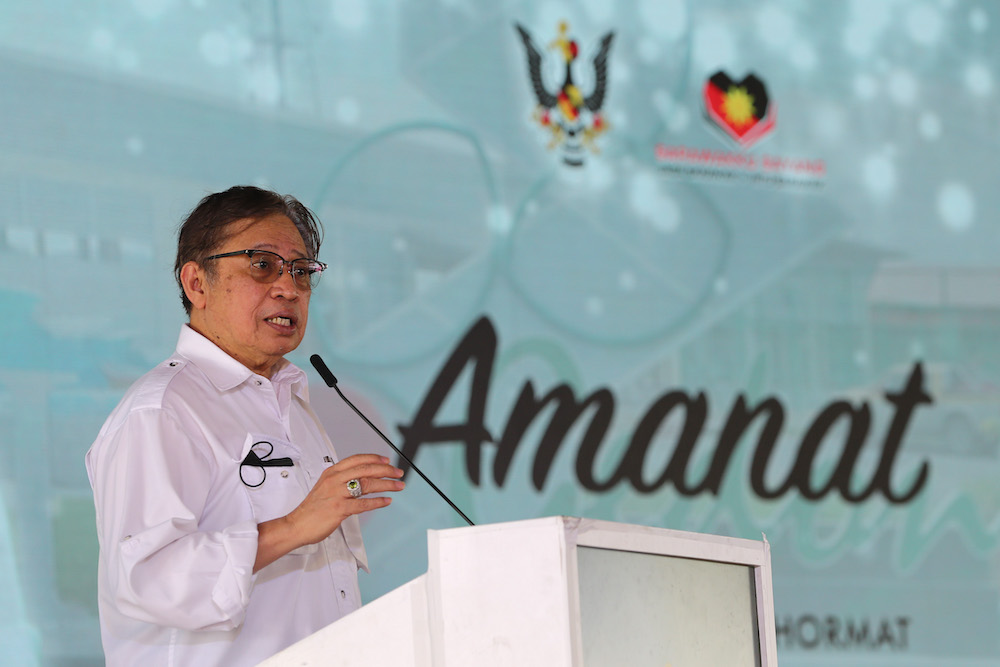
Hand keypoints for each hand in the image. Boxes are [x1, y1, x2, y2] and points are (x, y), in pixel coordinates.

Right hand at [255, 454, 403, 570]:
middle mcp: (334, 480)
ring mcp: (336, 494)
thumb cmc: (312, 509)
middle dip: (386, 470)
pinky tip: (386, 501)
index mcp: (331, 472)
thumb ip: (341, 480)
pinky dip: (378, 502)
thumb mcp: (324, 486)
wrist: (296, 525)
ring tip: (398, 486)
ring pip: (367, 484)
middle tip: (398, 472)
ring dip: (386, 484)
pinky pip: (363, 503)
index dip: (374, 458)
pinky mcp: (339, 509)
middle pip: (365, 470)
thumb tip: (361, 478)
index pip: (356, 459)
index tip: (387, 460)